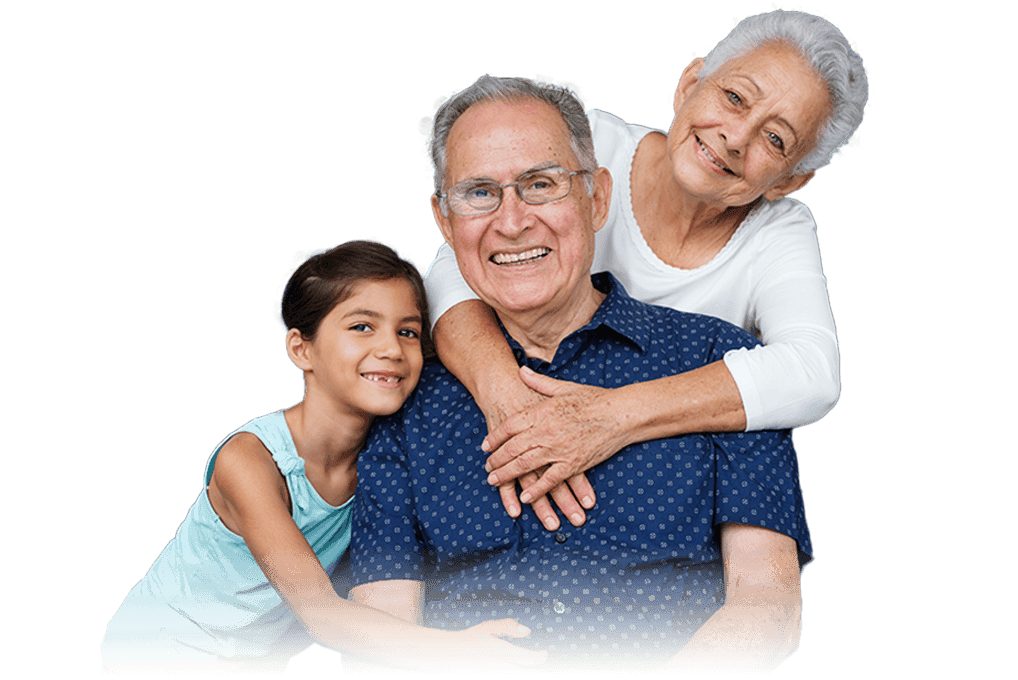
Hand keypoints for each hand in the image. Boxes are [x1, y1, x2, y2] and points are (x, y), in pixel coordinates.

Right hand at [443, 619, 546, 669]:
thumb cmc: (470, 639)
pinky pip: (508, 673)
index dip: (540, 657)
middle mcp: (500, 666)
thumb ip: (509, 627)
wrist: (450, 653)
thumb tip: (527, 631)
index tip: (545, 653)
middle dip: (534, 664)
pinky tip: (514, 664)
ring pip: (517, 672)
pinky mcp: (491, 675)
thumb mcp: (489, 628)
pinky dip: (514, 669)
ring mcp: (496, 673)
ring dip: (524, 667)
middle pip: (525, 669)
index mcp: (501, 652)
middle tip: (538, 657)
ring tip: (527, 660)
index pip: (529, 658)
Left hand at [478, 368, 594, 528]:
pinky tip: (524, 497)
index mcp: (542, 411)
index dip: (495, 437)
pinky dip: (536, 490)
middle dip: (496, 460)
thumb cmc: (594, 398)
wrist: (621, 413)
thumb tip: (521, 371)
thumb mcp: (564, 387)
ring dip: (507, 474)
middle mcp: (546, 431)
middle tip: (487, 467)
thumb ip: (539, 382)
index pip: (510, 426)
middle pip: (512, 448)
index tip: (485, 445)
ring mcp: (559, 449)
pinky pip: (550, 481)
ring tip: (494, 480)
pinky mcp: (573, 464)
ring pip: (525, 465)